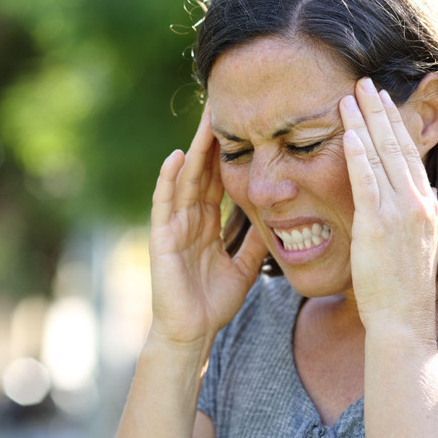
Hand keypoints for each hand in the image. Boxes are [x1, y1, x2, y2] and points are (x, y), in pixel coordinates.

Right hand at [148, 105, 267, 346]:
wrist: (192, 332)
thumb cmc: (213, 302)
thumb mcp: (243, 267)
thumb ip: (255, 243)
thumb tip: (275, 223)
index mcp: (207, 222)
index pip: (218, 179)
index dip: (229, 153)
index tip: (242, 124)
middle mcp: (189, 217)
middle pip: (203, 170)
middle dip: (213, 139)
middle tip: (223, 105)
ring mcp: (174, 225)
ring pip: (186, 178)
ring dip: (195, 149)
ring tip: (205, 120)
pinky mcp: (162, 237)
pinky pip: (165, 204)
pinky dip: (168, 180)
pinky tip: (176, 157)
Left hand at [339, 78, 437, 334]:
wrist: (402, 318)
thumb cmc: (398, 286)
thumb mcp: (408, 243)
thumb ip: (399, 216)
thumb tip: (387, 201)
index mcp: (424, 205)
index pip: (408, 153)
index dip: (394, 123)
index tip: (381, 101)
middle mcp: (417, 201)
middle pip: (397, 144)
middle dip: (379, 110)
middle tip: (365, 82)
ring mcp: (399, 211)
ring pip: (381, 155)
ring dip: (364, 121)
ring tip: (351, 94)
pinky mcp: (377, 224)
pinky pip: (366, 181)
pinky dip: (357, 154)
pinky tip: (347, 131)